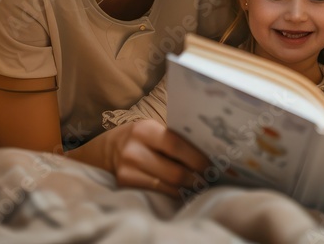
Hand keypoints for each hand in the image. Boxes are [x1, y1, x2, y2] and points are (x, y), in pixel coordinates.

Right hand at [69, 119, 209, 197]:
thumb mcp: (156, 129)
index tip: (212, 166)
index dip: (197, 159)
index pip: (177, 145)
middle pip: (174, 172)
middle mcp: (134, 150)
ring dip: (188, 188)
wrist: (111, 147)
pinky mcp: (125, 185)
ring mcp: (127, 170)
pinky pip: (157, 193)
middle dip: (197, 178)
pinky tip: (184, 191)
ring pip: (168, 187)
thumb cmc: (144, 138)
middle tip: (211, 180)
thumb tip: (212, 152)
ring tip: (200, 186)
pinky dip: (174, 194)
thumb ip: (176, 138)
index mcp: (145, 130)